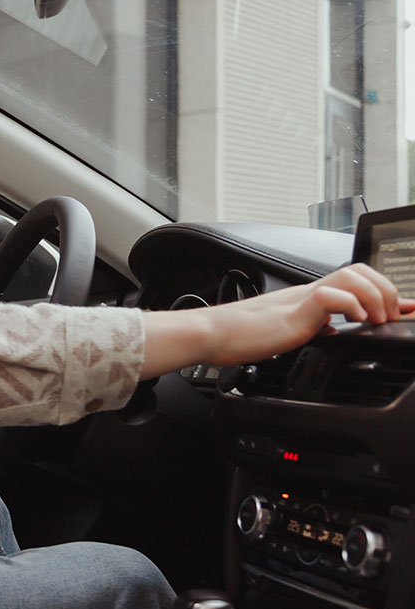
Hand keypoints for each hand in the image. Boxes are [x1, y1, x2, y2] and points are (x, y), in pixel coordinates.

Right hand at [141, 263, 414, 378]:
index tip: (409, 309)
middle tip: (389, 318)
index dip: (389, 293)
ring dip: (374, 296)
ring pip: (353, 276)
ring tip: (374, 319)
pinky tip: (352, 321)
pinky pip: (332, 296)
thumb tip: (332, 334)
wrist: (213, 335)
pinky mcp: (296, 310)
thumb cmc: (240, 337)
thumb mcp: (288, 334)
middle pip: (362, 270)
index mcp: (310, 298)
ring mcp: (303, 298)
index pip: (357, 284)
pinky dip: (351, 306)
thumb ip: (311, 329)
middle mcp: (309, 292)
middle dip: (387, 291)